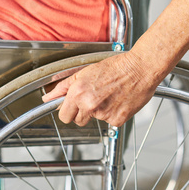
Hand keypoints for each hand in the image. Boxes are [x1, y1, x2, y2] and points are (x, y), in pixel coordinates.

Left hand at [41, 52, 159, 126]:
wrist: (140, 68)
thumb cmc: (116, 67)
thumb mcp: (85, 72)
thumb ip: (64, 86)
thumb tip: (48, 97)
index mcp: (78, 92)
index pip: (64, 116)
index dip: (68, 111)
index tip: (73, 108)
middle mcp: (89, 105)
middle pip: (78, 121)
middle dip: (83, 113)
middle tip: (95, 98)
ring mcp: (104, 114)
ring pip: (96, 120)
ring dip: (100, 112)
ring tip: (109, 95)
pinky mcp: (117, 120)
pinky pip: (111, 123)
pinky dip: (114, 114)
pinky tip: (118, 100)